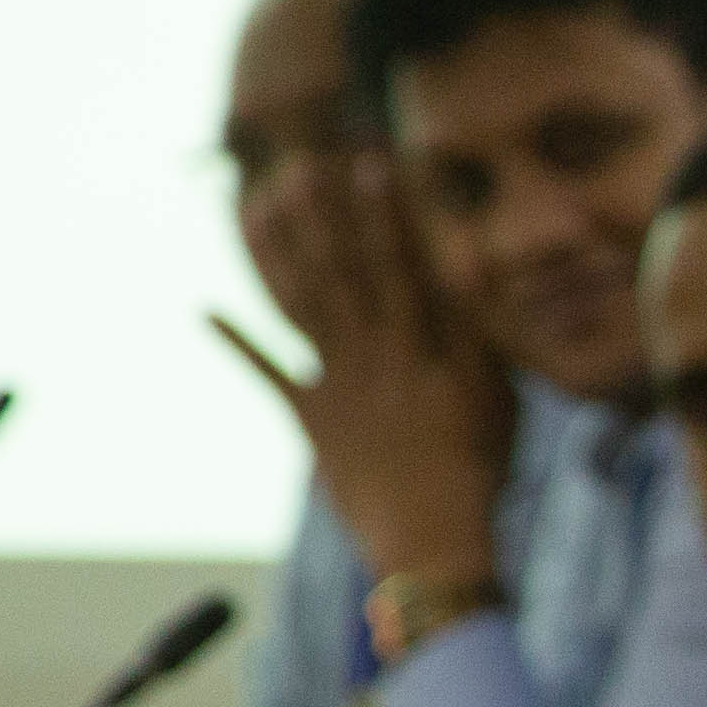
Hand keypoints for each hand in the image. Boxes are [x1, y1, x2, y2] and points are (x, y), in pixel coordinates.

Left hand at [217, 148, 511, 596]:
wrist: (433, 542)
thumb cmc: (482, 472)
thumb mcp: (501, 399)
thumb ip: (481, 335)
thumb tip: (469, 275)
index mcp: (425, 350)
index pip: (402, 267)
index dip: (383, 214)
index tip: (367, 165)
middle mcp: (375, 356)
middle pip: (343, 273)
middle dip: (322, 215)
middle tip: (299, 164)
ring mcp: (338, 386)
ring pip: (302, 306)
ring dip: (278, 253)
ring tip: (258, 204)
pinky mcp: (313, 421)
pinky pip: (267, 376)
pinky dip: (236, 344)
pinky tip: (205, 310)